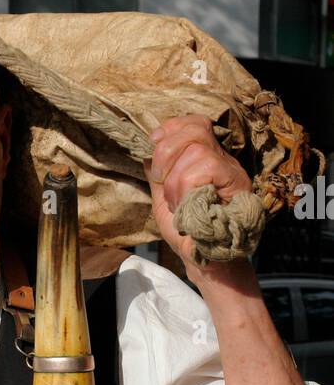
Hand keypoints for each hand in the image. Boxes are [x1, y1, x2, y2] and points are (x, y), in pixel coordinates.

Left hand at [142, 114, 252, 272]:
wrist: (205, 260)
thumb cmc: (188, 233)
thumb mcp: (164, 201)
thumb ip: (158, 177)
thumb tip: (146, 153)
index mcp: (206, 160)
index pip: (195, 123)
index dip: (173, 127)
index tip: (154, 141)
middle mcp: (222, 160)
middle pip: (195, 129)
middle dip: (167, 153)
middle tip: (161, 180)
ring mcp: (231, 170)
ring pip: (196, 151)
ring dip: (176, 181)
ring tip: (179, 203)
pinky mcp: (237, 182)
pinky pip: (206, 167)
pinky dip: (187, 187)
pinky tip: (188, 206)